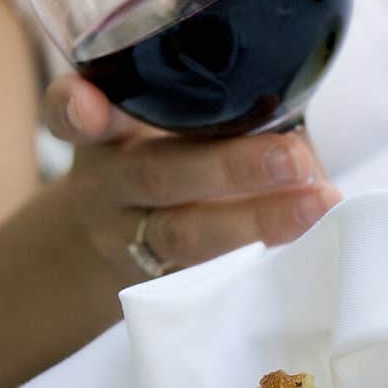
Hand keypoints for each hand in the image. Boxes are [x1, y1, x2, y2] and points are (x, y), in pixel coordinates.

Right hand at [43, 74, 340, 280]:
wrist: (108, 240)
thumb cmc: (157, 155)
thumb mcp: (151, 122)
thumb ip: (207, 106)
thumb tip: (303, 114)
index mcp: (104, 131)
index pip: (68, 114)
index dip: (74, 108)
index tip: (88, 107)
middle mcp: (110, 183)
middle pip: (159, 175)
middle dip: (229, 167)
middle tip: (293, 158)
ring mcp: (133, 238)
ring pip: (187, 235)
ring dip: (258, 220)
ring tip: (318, 204)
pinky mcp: (163, 281)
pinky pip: (209, 275)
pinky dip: (263, 254)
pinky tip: (310, 242)